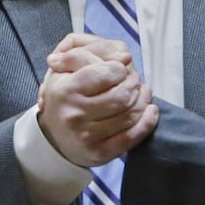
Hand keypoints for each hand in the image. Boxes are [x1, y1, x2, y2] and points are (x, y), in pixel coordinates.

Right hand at [36, 32, 159, 168]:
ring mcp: (87, 136)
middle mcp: (74, 114)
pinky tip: (150, 110)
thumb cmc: (65, 96)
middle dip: (134, 84)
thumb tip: (125, 56)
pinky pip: (132, 136)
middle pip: (123, 94)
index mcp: (64, 90)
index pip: (108, 72)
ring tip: (142, 92)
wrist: (54, 137)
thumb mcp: (66, 68)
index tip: (120, 68)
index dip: (120, 68)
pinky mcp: (100, 153)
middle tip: (134, 80)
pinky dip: (148, 121)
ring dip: (143, 100)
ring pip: (131, 114)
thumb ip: (91, 52)